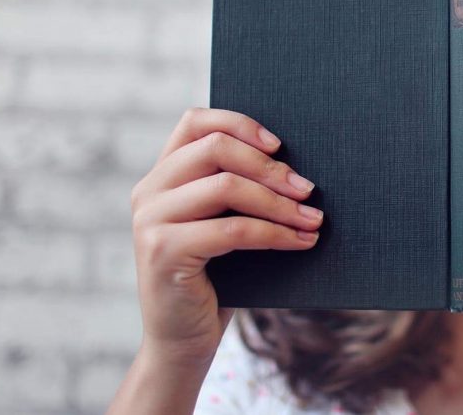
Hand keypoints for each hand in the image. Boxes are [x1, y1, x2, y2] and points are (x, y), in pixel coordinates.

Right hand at [129, 107, 323, 365]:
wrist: (183, 341)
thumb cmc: (217, 277)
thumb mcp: (223, 223)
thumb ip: (239, 189)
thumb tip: (298, 164)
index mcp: (162, 175)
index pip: (195, 121)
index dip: (240, 123)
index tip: (280, 144)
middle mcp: (149, 190)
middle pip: (215, 148)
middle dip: (270, 166)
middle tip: (308, 188)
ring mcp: (151, 220)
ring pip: (226, 186)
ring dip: (279, 202)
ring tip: (314, 219)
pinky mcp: (163, 251)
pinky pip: (233, 229)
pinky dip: (275, 234)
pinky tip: (302, 241)